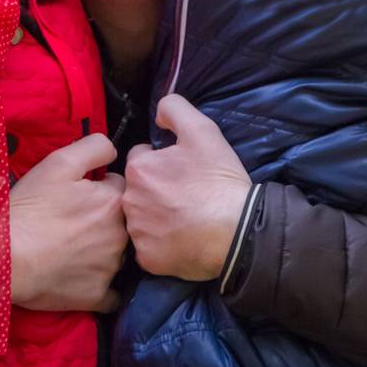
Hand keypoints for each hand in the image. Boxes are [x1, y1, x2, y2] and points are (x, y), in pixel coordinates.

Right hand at [8, 133, 128, 311]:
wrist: (3, 257)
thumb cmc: (30, 208)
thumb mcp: (60, 163)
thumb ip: (95, 147)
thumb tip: (115, 152)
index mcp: (115, 201)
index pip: (120, 187)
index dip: (99, 188)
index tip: (78, 195)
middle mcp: (121, 235)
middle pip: (121, 221)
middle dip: (104, 219)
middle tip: (72, 222)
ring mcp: (111, 268)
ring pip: (117, 254)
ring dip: (102, 250)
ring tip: (70, 248)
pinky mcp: (98, 295)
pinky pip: (110, 292)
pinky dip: (100, 285)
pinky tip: (80, 277)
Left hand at [124, 95, 251, 280]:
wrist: (236, 230)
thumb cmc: (218, 180)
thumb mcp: (203, 131)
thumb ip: (175, 108)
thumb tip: (158, 113)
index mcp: (139, 169)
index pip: (140, 158)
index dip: (161, 161)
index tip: (181, 170)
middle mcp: (129, 201)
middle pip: (138, 189)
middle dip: (155, 189)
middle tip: (185, 194)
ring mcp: (137, 233)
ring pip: (141, 218)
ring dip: (156, 216)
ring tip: (185, 217)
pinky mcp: (147, 258)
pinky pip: (148, 247)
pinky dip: (161, 243)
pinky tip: (181, 239)